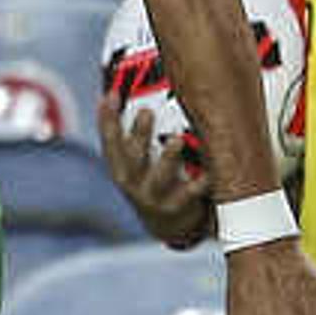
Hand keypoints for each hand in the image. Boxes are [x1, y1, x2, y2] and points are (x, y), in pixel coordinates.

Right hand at [98, 92, 212, 248]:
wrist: (169, 225)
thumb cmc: (153, 179)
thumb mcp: (139, 159)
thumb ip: (135, 131)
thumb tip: (133, 88)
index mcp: (120, 167)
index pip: (109, 142)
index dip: (107, 119)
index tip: (111, 95)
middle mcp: (133, 183)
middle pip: (132, 158)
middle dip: (138, 135)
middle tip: (146, 111)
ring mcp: (154, 197)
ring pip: (159, 178)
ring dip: (168, 159)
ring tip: (177, 140)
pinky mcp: (178, 208)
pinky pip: (189, 196)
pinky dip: (199, 184)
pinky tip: (208, 172)